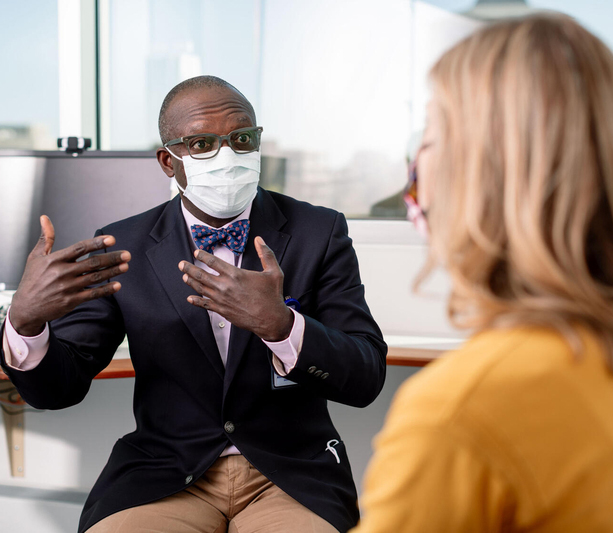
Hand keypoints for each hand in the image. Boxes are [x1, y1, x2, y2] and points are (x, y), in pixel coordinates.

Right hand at [9, 216, 130, 336]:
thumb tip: (45, 218)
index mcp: (55, 260)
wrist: (26, 308)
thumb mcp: (36, 257)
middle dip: (111, 258)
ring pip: (95, 278)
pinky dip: (106, 290)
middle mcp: (62, 273)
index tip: (112, 239)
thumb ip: (46, 238)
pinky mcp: (72, 301)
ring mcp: (68, 287)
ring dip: (112, 272)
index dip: (97, 243)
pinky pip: (93, 294)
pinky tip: (117, 285)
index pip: (80, 248)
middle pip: (92, 263)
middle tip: (127, 254)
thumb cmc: (32, 280)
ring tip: (125, 266)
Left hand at [179, 237, 293, 341]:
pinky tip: (190, 298)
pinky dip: (196, 301)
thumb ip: (266, 254)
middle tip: (182, 264)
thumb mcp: (274, 271)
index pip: (213, 262)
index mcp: (235, 274)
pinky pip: (205, 304)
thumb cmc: (272, 296)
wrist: (271, 319)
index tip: (197, 252)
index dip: (203, 256)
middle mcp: (225, 286)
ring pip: (200, 289)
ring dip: (190, 281)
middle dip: (189, 268)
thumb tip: (260, 240)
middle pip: (201, 275)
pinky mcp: (222, 310)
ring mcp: (221, 299)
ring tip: (184, 276)